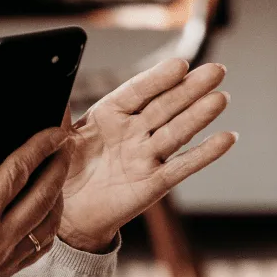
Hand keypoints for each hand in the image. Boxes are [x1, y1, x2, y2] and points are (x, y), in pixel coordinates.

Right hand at [0, 127, 70, 276]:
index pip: (16, 173)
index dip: (39, 148)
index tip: (55, 131)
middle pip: (42, 197)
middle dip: (58, 167)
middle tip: (66, 145)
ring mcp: (3, 259)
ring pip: (47, 224)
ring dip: (59, 196)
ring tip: (58, 174)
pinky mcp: (4, 273)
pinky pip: (39, 248)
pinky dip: (50, 225)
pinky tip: (47, 211)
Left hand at [58, 59, 235, 251]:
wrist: (68, 212)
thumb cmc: (62, 168)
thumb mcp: (57, 138)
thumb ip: (59, 115)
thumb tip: (49, 86)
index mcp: (109, 115)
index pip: (137, 92)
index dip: (157, 79)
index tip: (179, 64)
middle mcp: (133, 131)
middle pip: (165, 106)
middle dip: (190, 88)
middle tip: (216, 70)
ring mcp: (146, 156)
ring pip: (177, 132)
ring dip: (200, 115)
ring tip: (221, 97)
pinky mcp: (155, 183)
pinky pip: (182, 167)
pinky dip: (205, 153)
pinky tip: (227, 138)